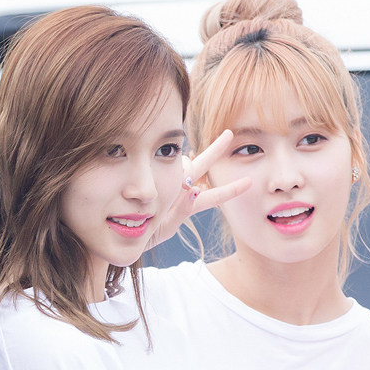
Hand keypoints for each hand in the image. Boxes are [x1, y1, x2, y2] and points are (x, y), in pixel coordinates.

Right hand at [145, 129, 252, 249]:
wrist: (119, 232)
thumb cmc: (143, 235)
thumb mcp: (166, 228)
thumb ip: (182, 210)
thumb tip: (195, 188)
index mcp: (186, 203)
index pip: (213, 195)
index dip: (231, 189)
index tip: (249, 182)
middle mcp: (179, 190)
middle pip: (200, 166)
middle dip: (215, 150)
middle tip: (229, 134)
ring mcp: (167, 181)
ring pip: (182, 161)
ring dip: (184, 161)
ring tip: (179, 172)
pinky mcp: (154, 177)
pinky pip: (167, 164)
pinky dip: (173, 162)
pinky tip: (173, 166)